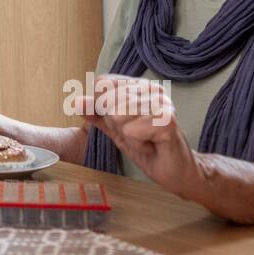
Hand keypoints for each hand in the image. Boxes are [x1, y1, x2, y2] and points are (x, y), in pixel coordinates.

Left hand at [79, 74, 200, 194]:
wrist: (177, 171)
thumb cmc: (148, 147)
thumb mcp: (116, 129)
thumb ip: (97, 114)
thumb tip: (76, 101)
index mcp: (138, 85)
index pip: (102, 83)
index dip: (102, 106)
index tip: (121, 121)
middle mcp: (151, 89)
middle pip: (107, 101)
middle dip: (116, 125)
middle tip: (137, 134)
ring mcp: (161, 102)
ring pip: (117, 115)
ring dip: (128, 136)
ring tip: (145, 139)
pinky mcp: (167, 120)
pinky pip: (131, 131)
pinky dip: (137, 144)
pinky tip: (152, 145)